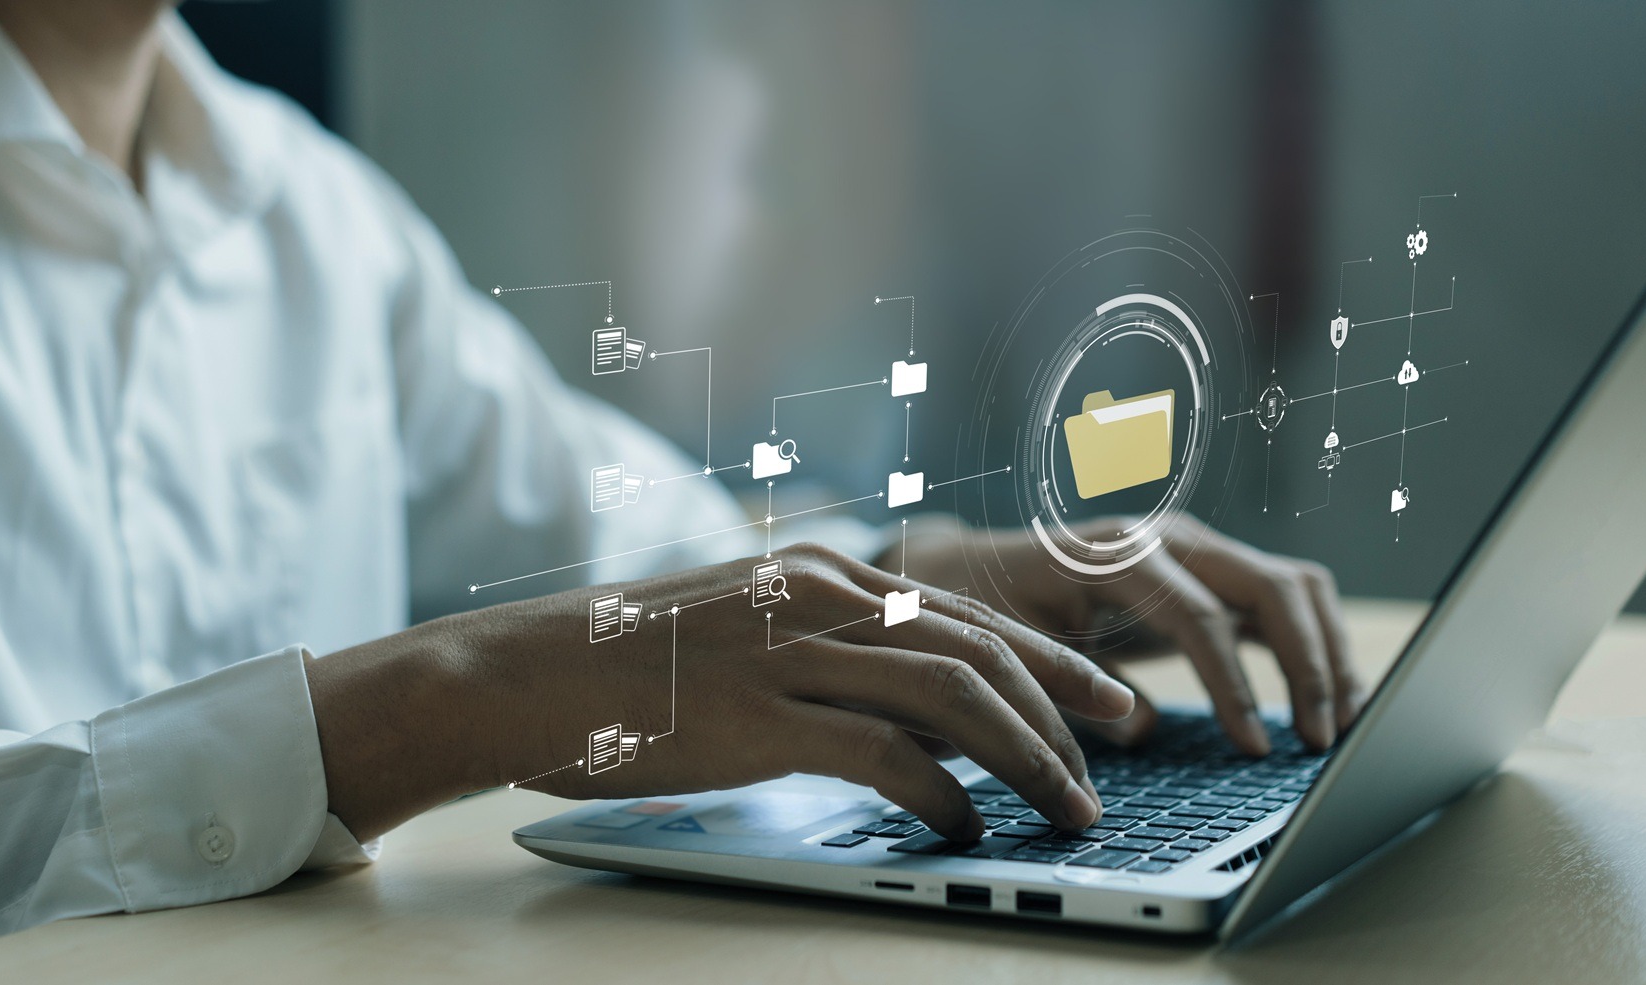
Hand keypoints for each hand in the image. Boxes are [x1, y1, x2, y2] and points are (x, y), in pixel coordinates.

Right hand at [306, 544, 1137, 841]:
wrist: (522, 673)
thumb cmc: (625, 663)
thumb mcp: (742, 628)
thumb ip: (824, 646)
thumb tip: (904, 701)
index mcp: (823, 573)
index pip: (971, 609)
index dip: (1055, 658)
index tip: (1111, 699)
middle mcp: (821, 597)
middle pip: (983, 644)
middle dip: (1068, 704)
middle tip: (1123, 752)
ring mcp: (791, 652)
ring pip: (953, 691)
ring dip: (1028, 754)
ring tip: (1069, 806)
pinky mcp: (760, 715)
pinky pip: (883, 752)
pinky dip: (941, 791)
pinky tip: (964, 825)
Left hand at [878, 514, 1363, 754]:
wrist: (980, 569)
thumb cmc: (994, 609)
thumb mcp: (1018, 649)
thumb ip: (1075, 684)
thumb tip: (1140, 728)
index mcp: (1116, 553)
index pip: (1200, 614)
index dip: (1233, 685)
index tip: (1253, 749)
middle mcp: (1170, 539)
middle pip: (1269, 586)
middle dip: (1307, 666)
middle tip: (1320, 742)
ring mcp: (1200, 551)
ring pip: (1294, 586)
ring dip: (1329, 654)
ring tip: (1342, 726)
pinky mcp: (1215, 575)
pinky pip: (1288, 600)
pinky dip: (1319, 646)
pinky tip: (1332, 702)